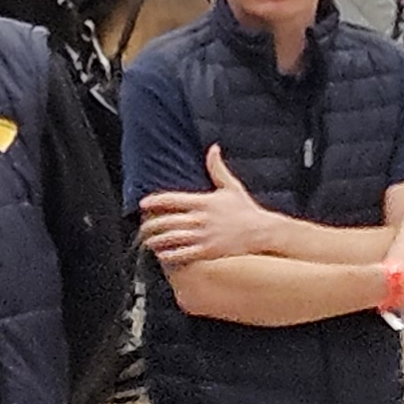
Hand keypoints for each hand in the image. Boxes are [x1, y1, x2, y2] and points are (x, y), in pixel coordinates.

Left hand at [137, 147, 296, 269]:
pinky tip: (162, 254)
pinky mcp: (208, 251)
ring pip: (173, 238)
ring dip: (157, 240)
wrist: (261, 232)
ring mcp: (204, 236)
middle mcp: (201, 219)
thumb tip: (213, 148)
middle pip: (168, 221)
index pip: (172, 200)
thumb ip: (217, 168)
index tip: (143, 204)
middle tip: (142, 227)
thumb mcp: (232, 186)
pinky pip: (184, 254)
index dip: (154, 201)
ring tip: (149, 241)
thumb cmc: (245, 210)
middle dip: (151, 224)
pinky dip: (170, 254)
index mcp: (204, 202)